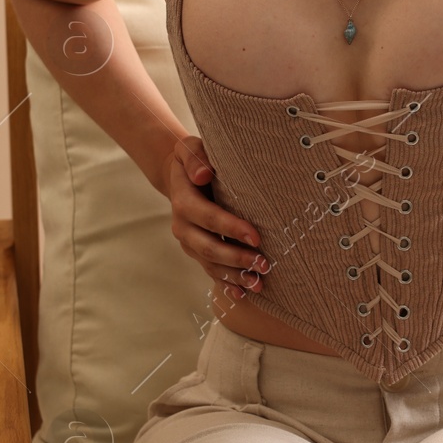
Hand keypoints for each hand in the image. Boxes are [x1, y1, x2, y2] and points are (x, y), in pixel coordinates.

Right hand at [163, 136, 268, 301]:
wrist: (179, 177)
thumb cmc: (193, 159)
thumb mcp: (188, 148)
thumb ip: (195, 157)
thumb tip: (204, 174)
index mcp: (183, 201)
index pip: (208, 217)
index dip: (231, 228)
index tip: (256, 237)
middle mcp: (183, 226)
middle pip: (209, 247)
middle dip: (236, 258)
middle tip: (264, 264)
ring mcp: (190, 242)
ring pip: (210, 264)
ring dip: (234, 275)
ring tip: (259, 283)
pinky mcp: (197, 252)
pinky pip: (211, 271)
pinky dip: (226, 283)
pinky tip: (243, 294)